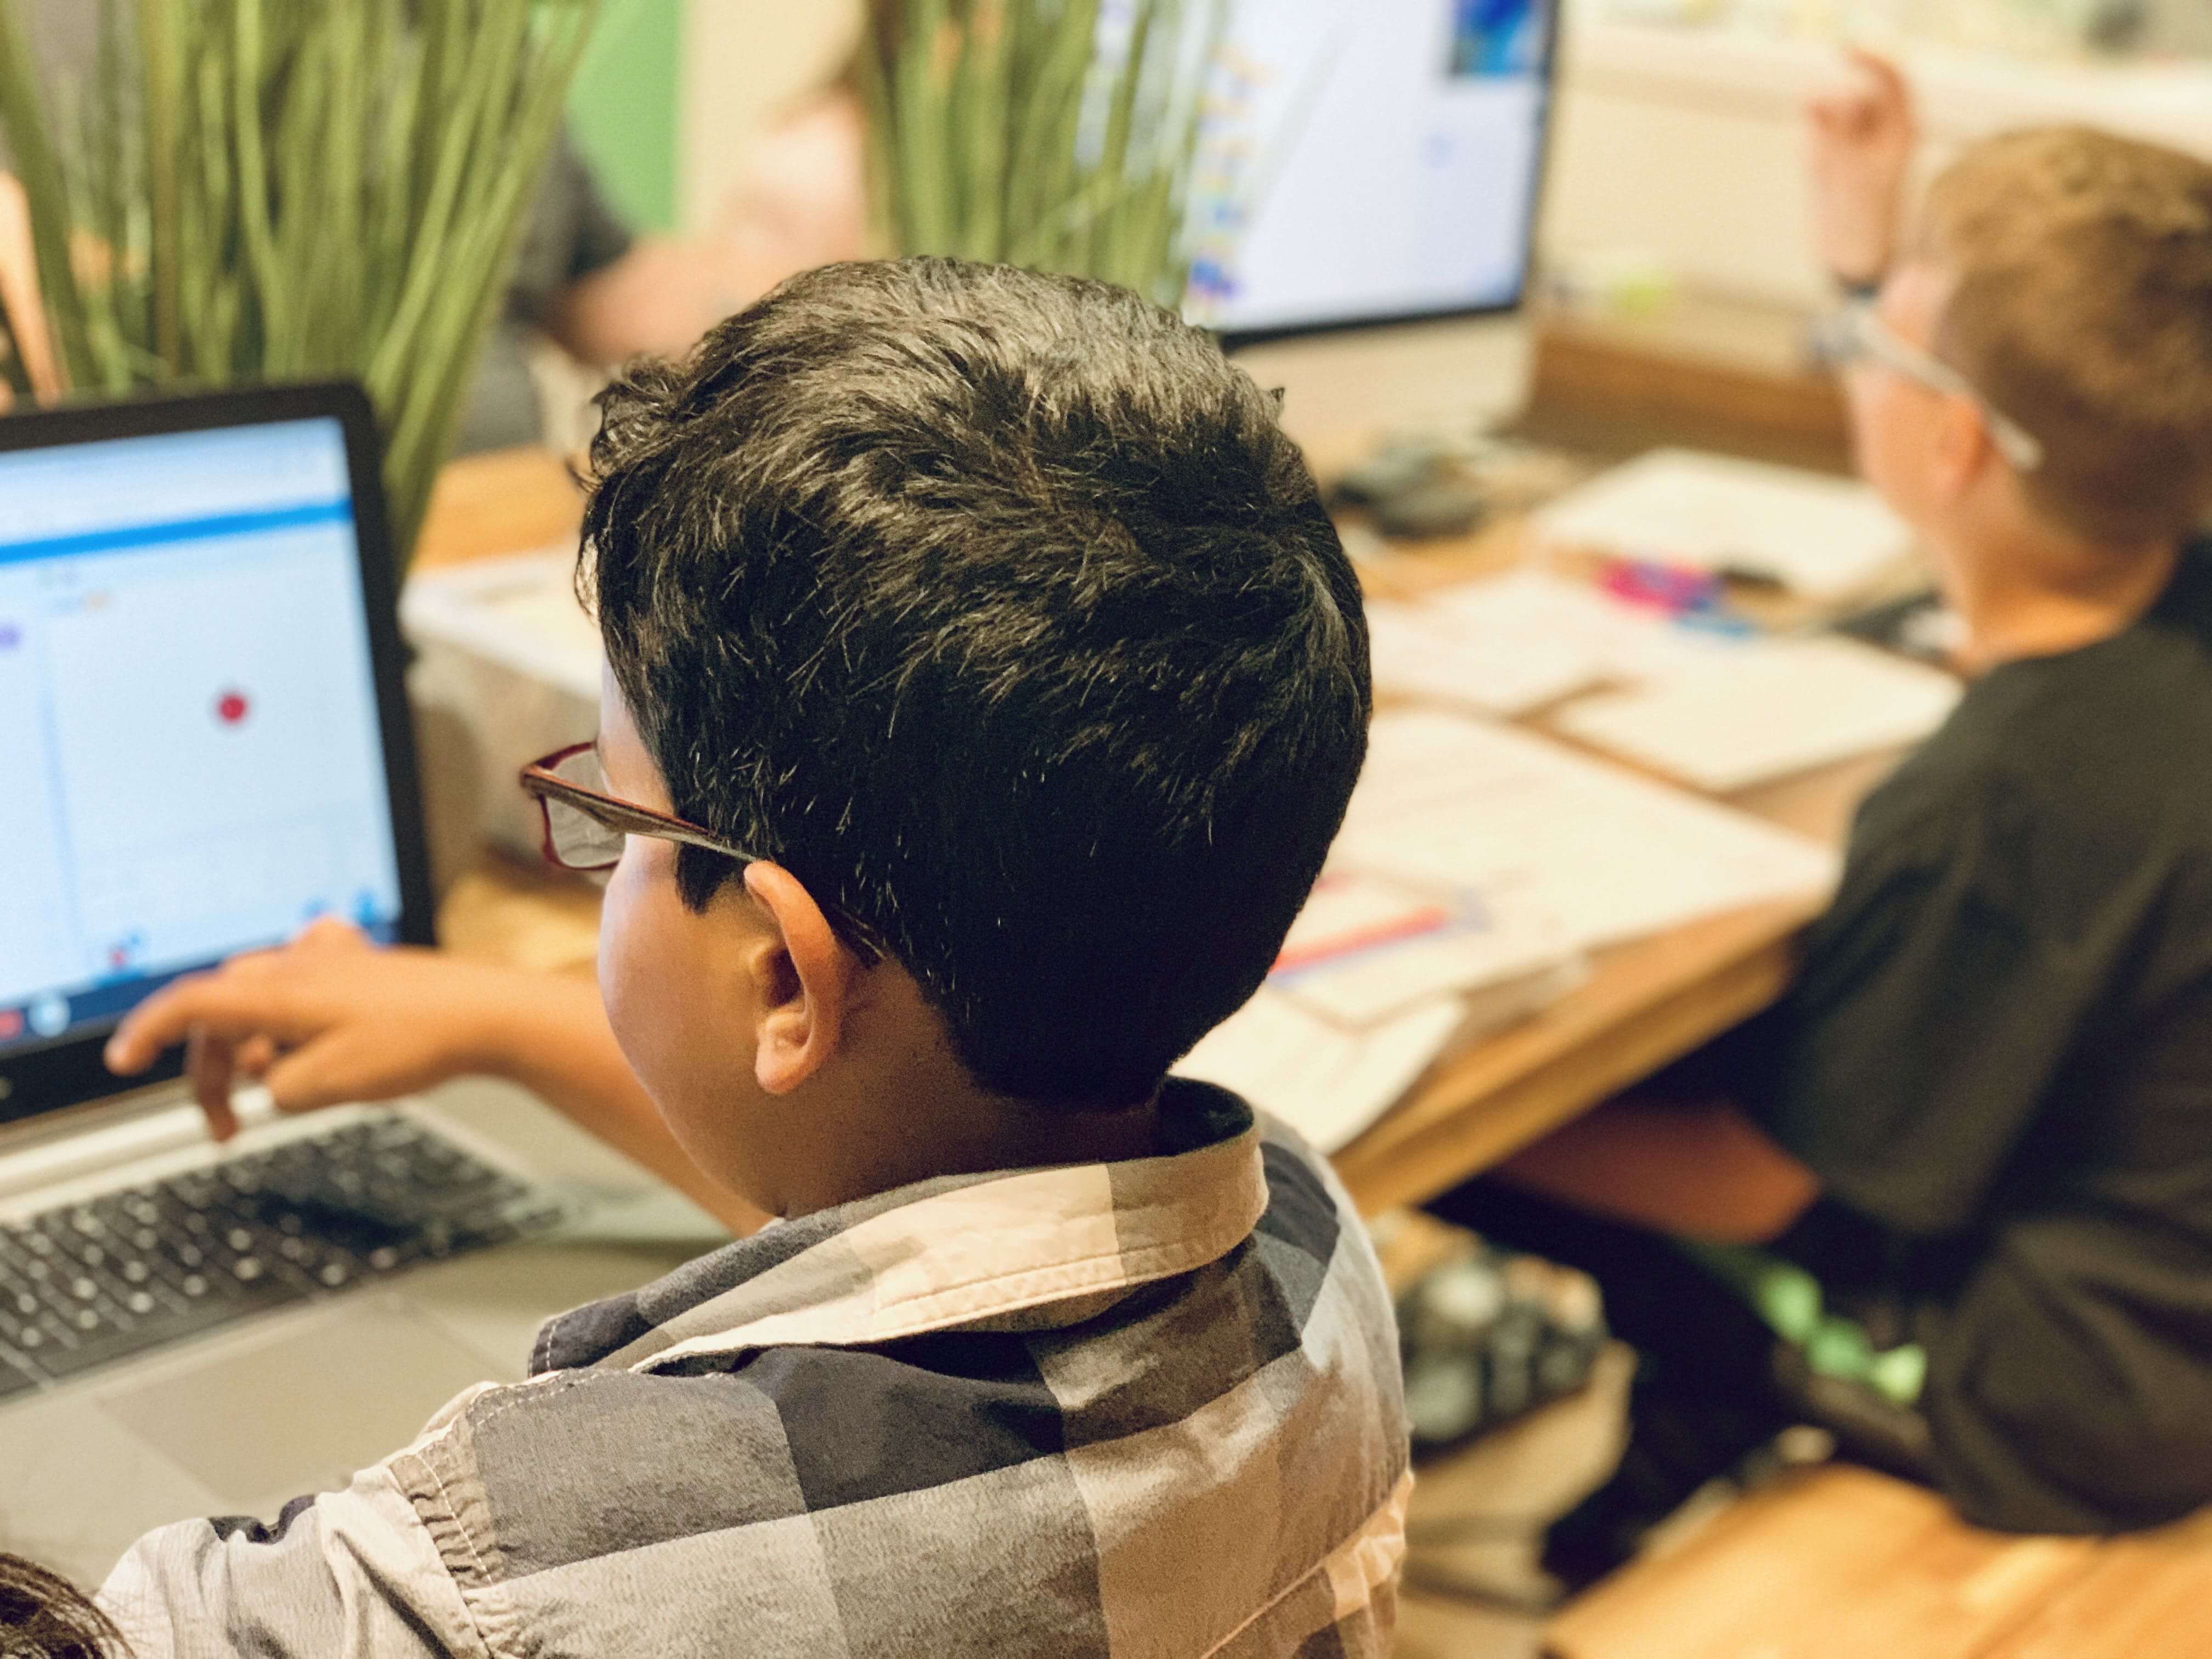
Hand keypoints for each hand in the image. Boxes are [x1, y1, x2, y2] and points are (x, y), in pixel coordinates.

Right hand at [104, 918, 518, 1142]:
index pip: (191, 1004)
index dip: (148, 1031)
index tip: (122, 1060)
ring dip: (261, 1047)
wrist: (489, 1014)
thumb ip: (278, 1088)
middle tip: (228, 1126)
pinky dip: (297, 1016)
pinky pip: (306, 981)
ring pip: (263, 999)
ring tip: (299, 1084)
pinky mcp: (362, 966)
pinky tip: (319, 1037)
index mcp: (278, 992)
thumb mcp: (327, 1086)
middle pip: (223, 1011)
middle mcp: (298, 964)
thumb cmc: (418, 1043)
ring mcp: (332, 960)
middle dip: (216, 1069)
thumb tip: (272, 1083)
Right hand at [1805, 49, 1917, 287]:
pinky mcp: (1830, 154)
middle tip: (1830, 139)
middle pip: (1857, 93)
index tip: (1843, 50)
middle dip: (1838, 106)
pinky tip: (1814, 157)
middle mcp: (1881, 131)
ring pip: (1832, 108)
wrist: (1851, 262)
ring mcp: (1854, 142)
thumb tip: (1828, 94)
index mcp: (1903, 131)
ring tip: (1824, 165)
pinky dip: (1811, 135)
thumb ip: (1843, 134)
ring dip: (1822, 125)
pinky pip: (1816, 126)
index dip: (1870, 60)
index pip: (1891, 79)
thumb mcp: (1857, 177)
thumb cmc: (1865, 226)